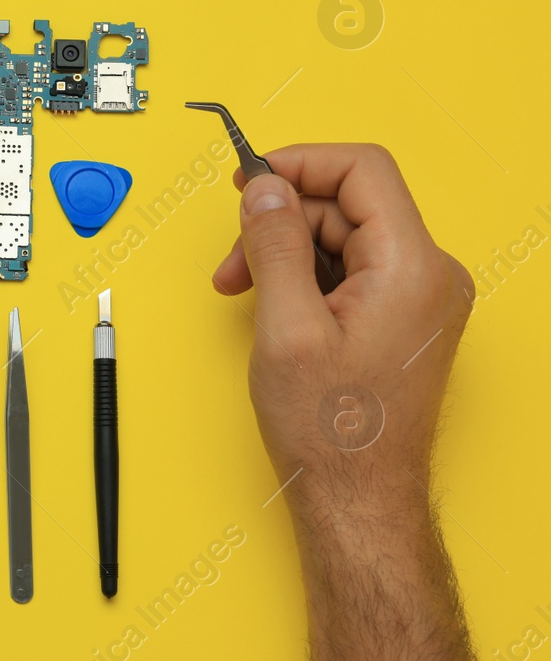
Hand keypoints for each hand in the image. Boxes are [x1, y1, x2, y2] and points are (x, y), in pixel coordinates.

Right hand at [210, 144, 473, 514]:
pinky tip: (274, 307)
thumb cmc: (329, 429)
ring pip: (345, 237)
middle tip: (230, 263)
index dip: (300, 163)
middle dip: (280, 222)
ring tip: (242, 292)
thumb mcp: (284, 326)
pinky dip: (306, 277)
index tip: (250, 179)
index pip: (363, 171)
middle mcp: (430, 275)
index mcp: (412, 268)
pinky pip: (352, 270)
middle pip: (347, 205)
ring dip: (286, 252)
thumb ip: (274, 245)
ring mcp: (421, 298)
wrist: (357, 498)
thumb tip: (265, 189)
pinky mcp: (404, 317)